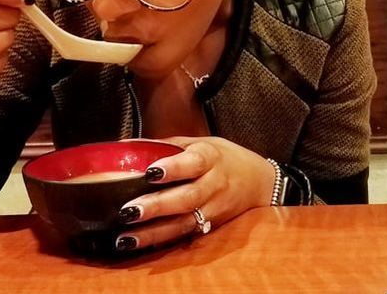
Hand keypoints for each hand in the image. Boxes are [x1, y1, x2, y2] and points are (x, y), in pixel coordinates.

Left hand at [115, 136, 275, 251]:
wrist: (260, 182)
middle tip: (128, 211)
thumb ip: (170, 145)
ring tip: (126, 236)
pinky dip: (163, 242)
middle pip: (186, 198)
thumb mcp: (201, 142)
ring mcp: (214, 209)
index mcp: (210, 157)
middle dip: (156, 206)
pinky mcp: (212, 227)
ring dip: (154, 232)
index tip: (150, 172)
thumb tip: (132, 146)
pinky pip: (186, 236)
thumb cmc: (224, 157)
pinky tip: (141, 244)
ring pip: (184, 223)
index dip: (173, 168)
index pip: (193, 163)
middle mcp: (214, 184)